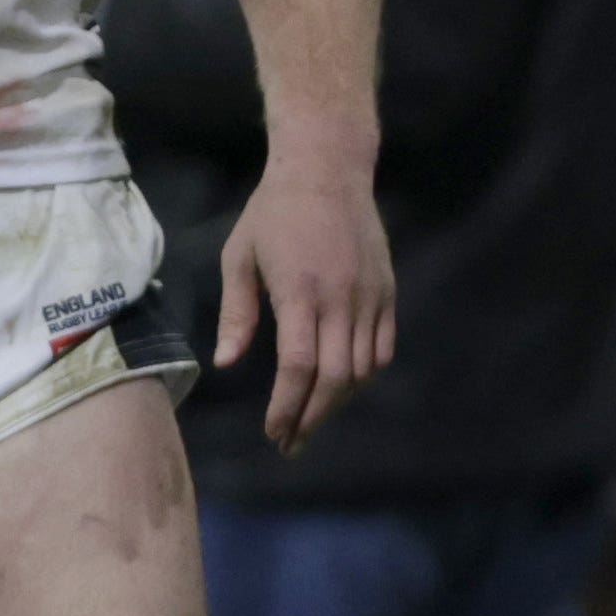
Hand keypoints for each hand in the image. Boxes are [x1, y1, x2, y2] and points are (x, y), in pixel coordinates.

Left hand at [221, 144, 395, 450]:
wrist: (327, 171)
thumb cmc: (272, 214)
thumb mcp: (239, 257)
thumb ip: (237, 313)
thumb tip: (227, 363)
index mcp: (301, 293)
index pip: (300, 368)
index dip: (287, 408)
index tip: (273, 433)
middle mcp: (342, 300)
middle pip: (335, 379)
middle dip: (311, 418)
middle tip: (290, 443)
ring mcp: (371, 297)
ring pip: (363, 370)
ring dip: (337, 402)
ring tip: (309, 419)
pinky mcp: (388, 293)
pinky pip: (383, 349)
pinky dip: (364, 376)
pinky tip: (340, 388)